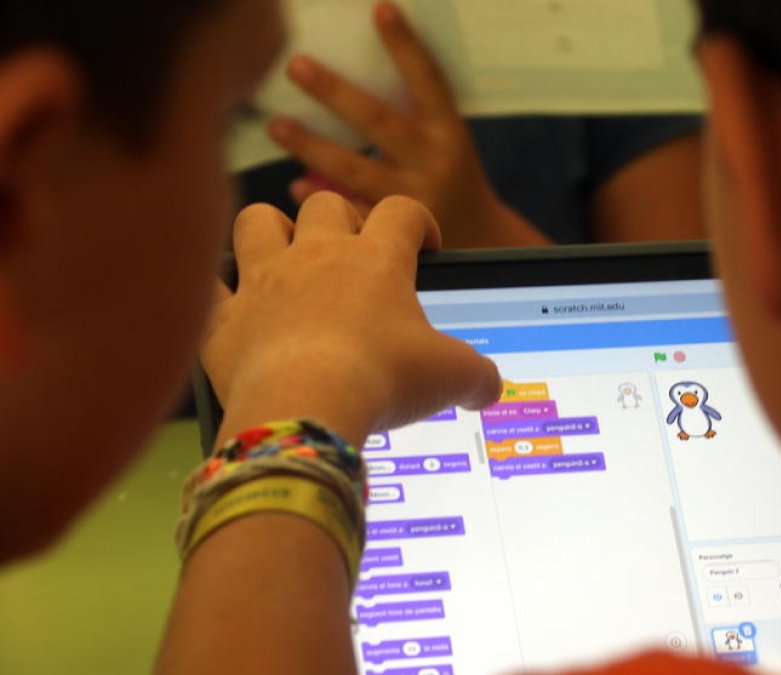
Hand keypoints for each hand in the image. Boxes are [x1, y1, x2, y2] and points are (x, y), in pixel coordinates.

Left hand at [202, 192, 500, 446]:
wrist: (305, 409)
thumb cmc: (382, 380)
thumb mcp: (451, 377)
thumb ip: (478, 377)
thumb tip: (490, 390)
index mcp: (377, 259)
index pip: (403, 211)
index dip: (419, 222)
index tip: (426, 247)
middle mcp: (317, 256)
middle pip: (326, 204)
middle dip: (341, 220)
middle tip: (355, 254)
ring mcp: (265, 282)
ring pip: (257, 221)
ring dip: (272, 232)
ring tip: (287, 259)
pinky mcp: (225, 319)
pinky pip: (209, 285)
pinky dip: (216, 290)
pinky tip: (230, 304)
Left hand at [267, 1, 546, 247]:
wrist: (482, 240)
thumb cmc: (451, 176)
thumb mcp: (444, 141)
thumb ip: (407, 116)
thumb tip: (342, 82)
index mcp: (449, 132)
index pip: (428, 80)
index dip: (405, 46)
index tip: (380, 10)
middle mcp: (433, 163)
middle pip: (378, 122)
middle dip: (334, 92)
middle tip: (296, 64)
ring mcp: (414, 199)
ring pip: (354, 169)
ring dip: (311, 146)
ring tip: (276, 124)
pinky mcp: (395, 232)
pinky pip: (349, 210)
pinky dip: (320, 197)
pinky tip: (296, 185)